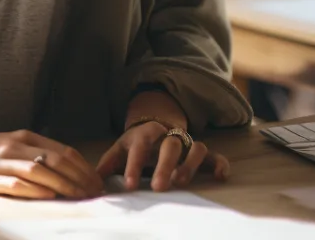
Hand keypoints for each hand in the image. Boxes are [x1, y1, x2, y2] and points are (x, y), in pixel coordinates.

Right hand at [0, 129, 103, 199]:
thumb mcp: (16, 145)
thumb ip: (38, 153)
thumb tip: (69, 169)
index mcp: (27, 137)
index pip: (64, 151)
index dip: (84, 167)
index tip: (98, 182)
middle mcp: (18, 146)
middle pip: (56, 160)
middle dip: (79, 178)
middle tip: (94, 193)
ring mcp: (3, 161)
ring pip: (39, 170)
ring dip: (63, 184)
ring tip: (79, 197)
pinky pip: (14, 183)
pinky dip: (33, 189)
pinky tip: (48, 195)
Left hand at [96, 122, 229, 191]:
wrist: (155, 126)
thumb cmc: (135, 144)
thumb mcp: (119, 149)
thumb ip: (107, 165)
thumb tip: (92, 183)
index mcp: (146, 133)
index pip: (140, 146)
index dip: (133, 166)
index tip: (128, 185)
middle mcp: (168, 135)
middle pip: (169, 145)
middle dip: (164, 165)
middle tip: (157, 186)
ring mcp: (186, 143)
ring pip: (194, 147)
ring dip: (190, 163)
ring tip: (181, 182)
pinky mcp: (199, 152)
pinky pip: (213, 155)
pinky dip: (219, 163)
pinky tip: (221, 176)